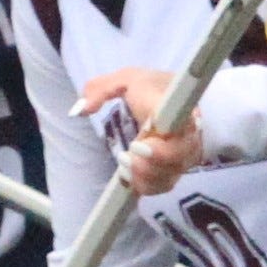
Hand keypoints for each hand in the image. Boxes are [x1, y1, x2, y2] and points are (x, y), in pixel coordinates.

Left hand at [73, 67, 202, 195]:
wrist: (178, 103)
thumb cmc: (150, 89)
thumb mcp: (124, 80)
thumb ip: (100, 89)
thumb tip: (79, 110)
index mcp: (175, 106)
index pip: (181, 122)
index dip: (163, 137)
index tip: (139, 143)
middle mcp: (186, 132)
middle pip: (178, 156)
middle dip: (150, 163)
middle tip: (127, 157)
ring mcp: (184, 154)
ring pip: (170, 175)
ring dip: (144, 177)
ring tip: (124, 166)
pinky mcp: (177, 169)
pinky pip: (164, 185)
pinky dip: (145, 186)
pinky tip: (129, 177)